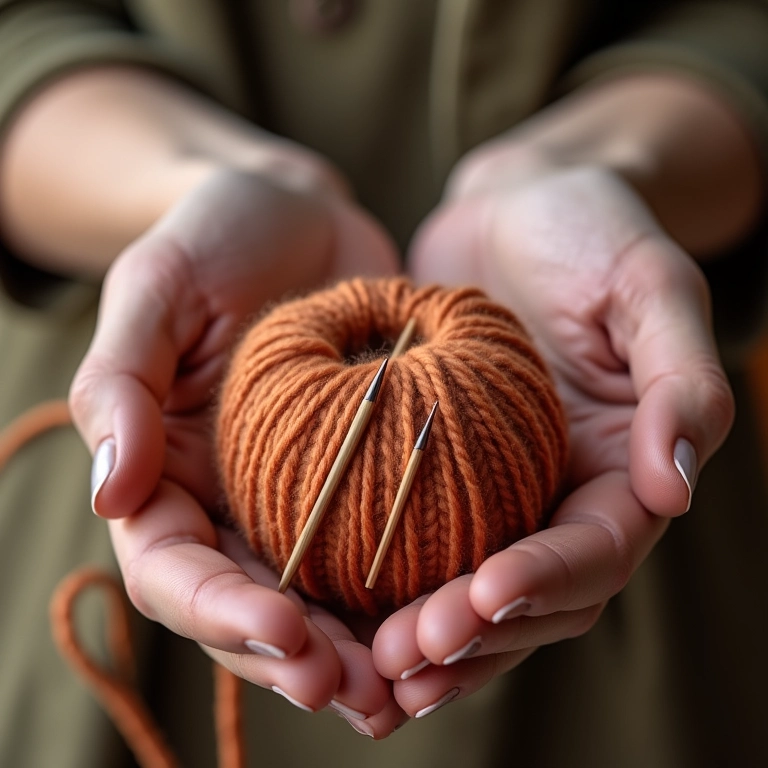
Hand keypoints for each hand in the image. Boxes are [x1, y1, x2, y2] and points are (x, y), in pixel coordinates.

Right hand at [70, 168, 402, 732]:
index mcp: (164, 473)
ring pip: (319, 601)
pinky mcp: (362, 478)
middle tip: (361, 694)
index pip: (174, 571)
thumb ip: (121, 384)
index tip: (286, 632)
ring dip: (359, 653)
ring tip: (408, 686)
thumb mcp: (158, 287)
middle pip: (251, 611)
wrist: (298, 213)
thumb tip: (109, 492)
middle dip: (298, 660)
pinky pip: (380, 549)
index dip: (221, 613)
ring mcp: (299, 498)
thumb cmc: (217, 235)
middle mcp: (229, 502)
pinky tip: (451, 619)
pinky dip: (408, 594)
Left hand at [372, 158, 733, 719]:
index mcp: (622, 466)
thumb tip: (676, 484)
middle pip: (530, 595)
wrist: (518, 208)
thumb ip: (678, 379)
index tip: (484, 591)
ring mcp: (499, 487)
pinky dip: (389, 583)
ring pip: (471, 589)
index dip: (546, 580)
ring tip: (374, 663)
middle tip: (408, 653)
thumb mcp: (649, 285)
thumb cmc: (591, 232)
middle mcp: (560, 493)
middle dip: (476, 633)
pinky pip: (418, 540)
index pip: (595, 550)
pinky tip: (345, 612)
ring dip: (430, 635)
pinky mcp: (440, 469)